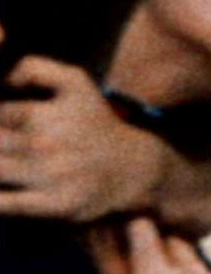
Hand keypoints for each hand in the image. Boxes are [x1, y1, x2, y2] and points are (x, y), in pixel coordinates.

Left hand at [0, 55, 167, 220]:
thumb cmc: (97, 124)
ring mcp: (49, 177)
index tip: (11, 126)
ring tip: (12, 160)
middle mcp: (44, 145)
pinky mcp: (56, 205)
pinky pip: (9, 205)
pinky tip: (2, 192)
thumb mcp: (76, 82)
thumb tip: (5, 81)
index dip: (1, 119)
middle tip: (11, 143)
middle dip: (1, 141)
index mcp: (41, 116)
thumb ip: (35, 68)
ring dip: (0, 163)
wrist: (134, 166)